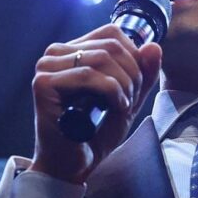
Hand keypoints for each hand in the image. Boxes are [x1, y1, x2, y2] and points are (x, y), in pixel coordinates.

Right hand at [29, 24, 161, 183]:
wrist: (73, 164)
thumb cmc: (95, 133)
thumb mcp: (129, 99)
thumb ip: (143, 74)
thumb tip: (154, 45)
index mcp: (73, 51)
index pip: (112, 33)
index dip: (134, 56)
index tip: (136, 85)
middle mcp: (56, 54)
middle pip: (111, 45)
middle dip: (132, 74)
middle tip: (131, 100)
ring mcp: (46, 67)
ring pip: (102, 59)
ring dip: (124, 85)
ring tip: (123, 106)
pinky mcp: (43, 84)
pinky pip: (88, 76)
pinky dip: (111, 92)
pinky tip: (114, 108)